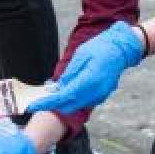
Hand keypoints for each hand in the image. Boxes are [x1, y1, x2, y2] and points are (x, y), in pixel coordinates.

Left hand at [26, 21, 144, 114]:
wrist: (121, 48)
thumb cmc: (100, 47)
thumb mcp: (81, 56)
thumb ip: (70, 74)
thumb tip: (58, 88)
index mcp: (89, 80)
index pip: (64, 97)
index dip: (47, 103)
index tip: (32, 105)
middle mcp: (95, 92)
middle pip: (69, 105)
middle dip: (53, 104)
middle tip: (38, 99)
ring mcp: (100, 95)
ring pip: (76, 105)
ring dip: (62, 102)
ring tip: (51, 92)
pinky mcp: (102, 95)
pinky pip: (83, 101)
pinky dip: (72, 98)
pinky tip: (65, 89)